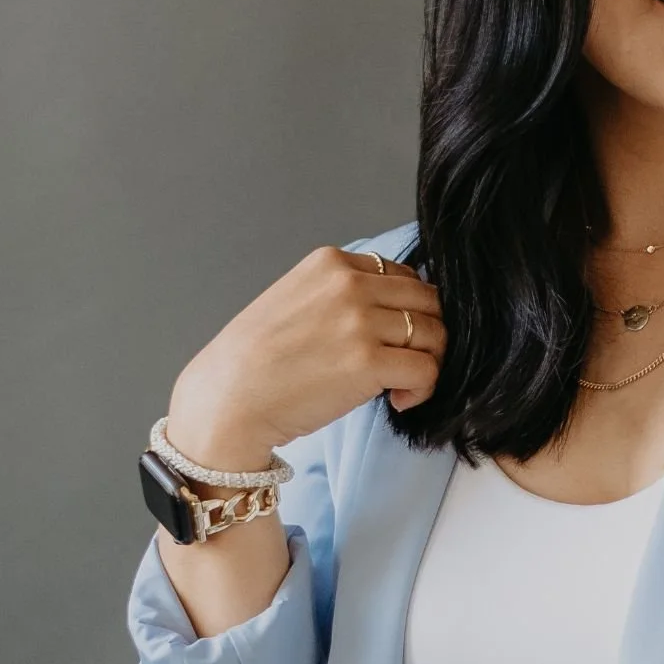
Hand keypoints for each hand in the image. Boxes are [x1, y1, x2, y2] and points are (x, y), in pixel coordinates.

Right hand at [166, 244, 446, 466]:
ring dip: (427, 364)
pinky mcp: (368, 362)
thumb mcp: (294, 299)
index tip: (393, 338)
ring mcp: (360, 321)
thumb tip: (391, 312)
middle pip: (428, 301)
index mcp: (330, 263)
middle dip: (427, 335)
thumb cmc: (255, 362)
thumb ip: (341, 294)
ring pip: (435, 334)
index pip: (403, 276)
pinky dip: (423, 389)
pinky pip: (427, 369)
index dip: (408, 311)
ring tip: (399, 386)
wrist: (228, 400)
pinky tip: (398, 400)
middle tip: (406, 364)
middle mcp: (349, 284)